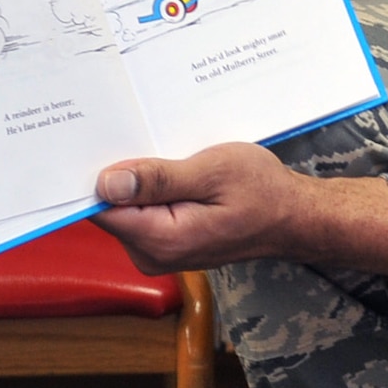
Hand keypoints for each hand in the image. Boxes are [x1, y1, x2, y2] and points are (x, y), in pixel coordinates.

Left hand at [91, 142, 387, 276]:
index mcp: (161, 239)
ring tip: (164, 149)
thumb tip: (107, 182)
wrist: (293, 217)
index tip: (96, 139)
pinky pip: (141, 211)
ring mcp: (157, 251)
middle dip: (120, 171)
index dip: (95, 173)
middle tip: (139, 134)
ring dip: (138, 177)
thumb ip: (158, 179)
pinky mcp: (164, 244)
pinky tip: (170, 167)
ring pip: (125, 206)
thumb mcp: (213, 172)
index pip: (101, 208)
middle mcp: (152, 254)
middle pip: (110, 207)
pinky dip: (150, 187)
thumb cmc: (262, 192)